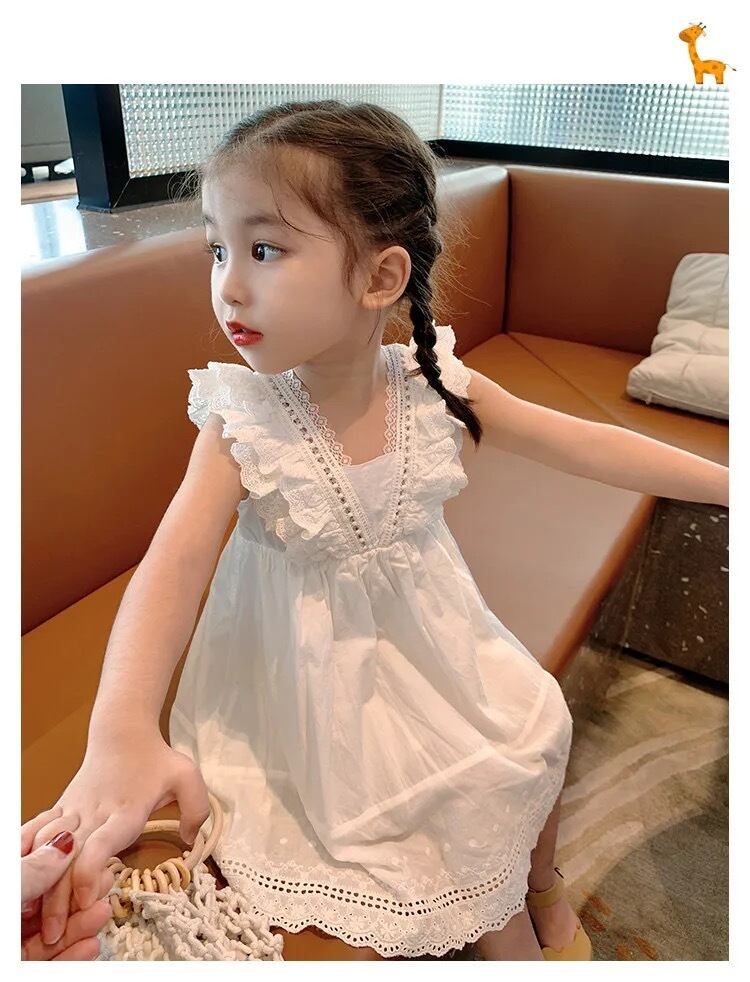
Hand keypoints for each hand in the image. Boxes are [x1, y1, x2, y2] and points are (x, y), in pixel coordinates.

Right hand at [26, 731, 209, 950]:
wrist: (123, 732)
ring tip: (38, 917)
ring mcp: (75, 811)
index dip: (89, 873)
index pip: (100, 844)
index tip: (85, 898)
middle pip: (68, 859)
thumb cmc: (156, 757)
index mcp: (126, 810)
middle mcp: (95, 812)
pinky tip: (22, 875)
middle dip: (58, 897)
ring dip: (43, 882)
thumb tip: (191, 842)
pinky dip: (28, 854)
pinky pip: (39, 834)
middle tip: (54, 933)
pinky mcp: (63, 809)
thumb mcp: (187, 777)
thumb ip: (196, 810)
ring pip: (49, 849)